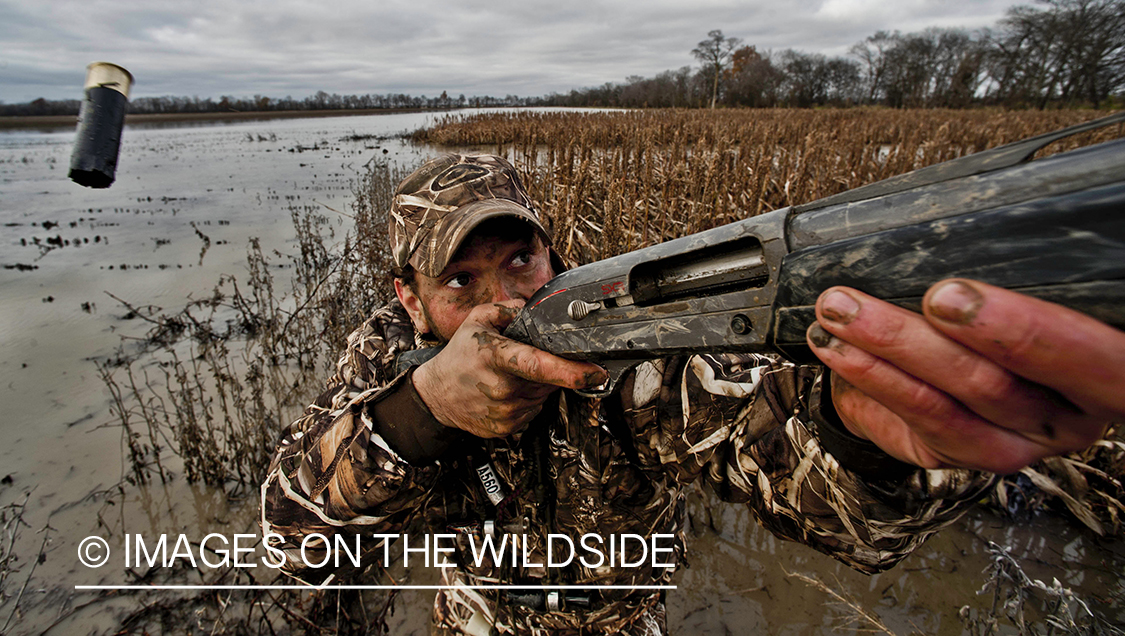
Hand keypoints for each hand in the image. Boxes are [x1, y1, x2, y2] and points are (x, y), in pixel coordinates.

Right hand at [412, 299, 607, 438]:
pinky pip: (533, 412)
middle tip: (523, 360)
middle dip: (548, 369)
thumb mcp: (477, 320)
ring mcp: (505, 412)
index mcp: (497, 357)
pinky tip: (506, 393)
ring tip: (509, 377)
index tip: (596, 373)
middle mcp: (502, 388)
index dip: (573, 372)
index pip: (540, 366)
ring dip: (536, 386)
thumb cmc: (459, 355)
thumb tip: (532, 308)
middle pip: (548, 380)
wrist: (436, 395)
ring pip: (542, 396)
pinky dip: (527, 401)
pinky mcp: (506, 429)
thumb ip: (508, 308)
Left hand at [806, 279, 1123, 473]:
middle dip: (921, 339)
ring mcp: (1022, 440)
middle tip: (864, 303)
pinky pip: (923, 424)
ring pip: (952, 404)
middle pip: (1001, 382)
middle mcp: (1071, 412)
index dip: (1022, 331)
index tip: (950, 295)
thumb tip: (968, 227)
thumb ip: (1022, 270)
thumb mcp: (1033, 283)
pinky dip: (874, 384)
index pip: (1090, 358)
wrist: (971, 364)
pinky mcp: (975, 454)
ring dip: (884, 353)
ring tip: (837, 316)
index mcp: (1106, 363)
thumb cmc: (1011, 312)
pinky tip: (841, 354)